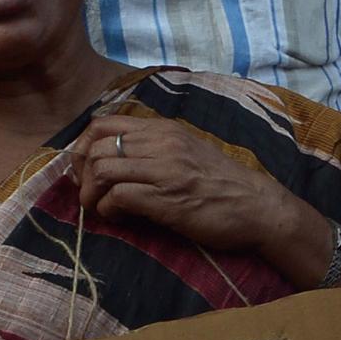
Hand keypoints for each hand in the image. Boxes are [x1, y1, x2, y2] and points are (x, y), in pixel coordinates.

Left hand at [71, 115, 316, 263]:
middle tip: (90, 194)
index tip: (86, 169)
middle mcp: (162, 143)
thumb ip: (154, 150)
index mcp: (165, 130)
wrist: (258, 207)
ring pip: (102, 169)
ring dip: (91, 194)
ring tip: (101, 208)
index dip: (83, 146)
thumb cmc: (223, 184)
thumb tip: (114, 161)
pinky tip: (119, 217)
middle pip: (96, 147)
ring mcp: (164, 170)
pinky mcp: (166, 199)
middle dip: (82, 174)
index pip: (103, 123)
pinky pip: (117, 197)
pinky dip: (107, 209)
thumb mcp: (187, 152)